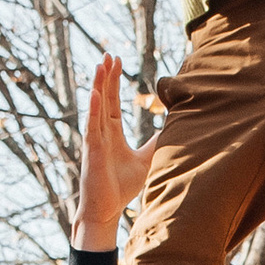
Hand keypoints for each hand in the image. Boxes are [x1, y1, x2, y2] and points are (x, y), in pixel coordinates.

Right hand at [75, 52, 158, 250]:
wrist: (107, 209)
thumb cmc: (122, 186)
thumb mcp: (146, 159)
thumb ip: (156, 142)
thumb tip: (173, 130)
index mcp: (112, 133)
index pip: (112, 101)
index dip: (114, 81)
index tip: (116, 61)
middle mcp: (101, 133)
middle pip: (103, 98)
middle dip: (106, 76)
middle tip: (108, 54)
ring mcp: (95, 141)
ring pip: (96, 108)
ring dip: (97, 86)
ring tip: (99, 65)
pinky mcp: (92, 152)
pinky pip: (91, 127)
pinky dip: (92, 110)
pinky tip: (94, 94)